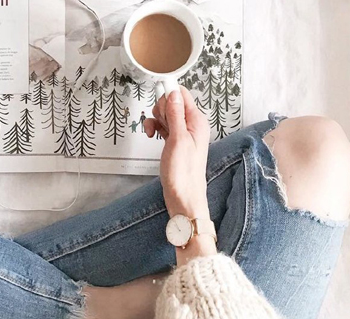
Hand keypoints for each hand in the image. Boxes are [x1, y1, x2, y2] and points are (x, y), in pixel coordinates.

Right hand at [144, 87, 210, 218]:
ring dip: (155, 120)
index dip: (167, 95)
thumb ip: (175, 113)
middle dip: (160, 109)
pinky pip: (163, 126)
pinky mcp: (175, 141)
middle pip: (171, 102)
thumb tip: (173, 92)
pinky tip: (152, 135)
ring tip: (154, 132)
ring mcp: (183, 133)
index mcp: (197, 120)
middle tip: (159, 123)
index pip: (182, 94)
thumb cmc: (183, 173)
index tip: (157, 102)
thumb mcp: (177, 139)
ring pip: (165, 115)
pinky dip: (156, 128)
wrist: (182, 195)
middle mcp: (191, 124)